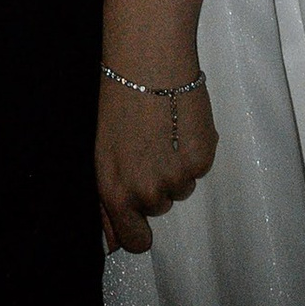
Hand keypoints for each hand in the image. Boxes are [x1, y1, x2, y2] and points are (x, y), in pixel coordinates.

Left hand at [95, 61, 217, 254]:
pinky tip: (181, 123)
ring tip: (164, 129)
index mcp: (115, 193)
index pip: (135, 242)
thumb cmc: (118, 102)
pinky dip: (194, 150)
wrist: (147, 61)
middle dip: (155, 183)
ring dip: (176, 166)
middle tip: (148, 145)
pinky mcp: (202, 161)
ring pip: (182, 187)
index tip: (140, 212)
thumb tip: (113, 244)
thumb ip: (108, 201)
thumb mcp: (102, 154)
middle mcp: (146, 193)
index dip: (138, 229)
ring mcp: (176, 179)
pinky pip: (200, 168)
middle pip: (159, 208)